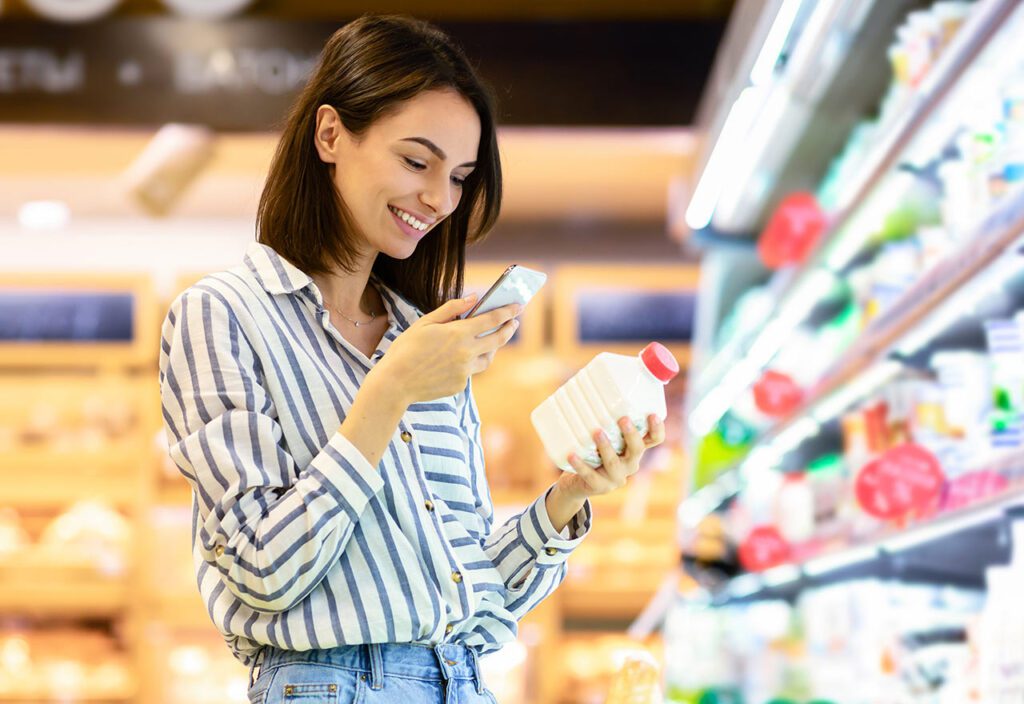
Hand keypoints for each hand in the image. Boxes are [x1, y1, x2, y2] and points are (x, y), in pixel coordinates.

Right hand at [374, 293, 519, 404]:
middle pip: (498, 339)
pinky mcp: (460, 385)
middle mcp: (466, 353)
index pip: (492, 319)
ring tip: (492, 340)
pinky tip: (460, 358)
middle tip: (514, 322)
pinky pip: (471, 372)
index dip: (507, 311)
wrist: (395, 383)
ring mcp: (465, 371)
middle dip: (509, 328)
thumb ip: (451, 309)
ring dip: (493, 348)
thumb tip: (473, 298)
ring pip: (488, 358)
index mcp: (458, 334)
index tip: (518, 306)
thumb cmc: (406, 349)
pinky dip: (470, 363)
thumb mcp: (425, 323)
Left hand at [558, 415, 666, 501]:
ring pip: (613, 463)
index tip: (652, 414)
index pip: (654, 440)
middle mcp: (629, 464)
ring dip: (606, 447)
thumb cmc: (594, 453)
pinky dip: (580, 464)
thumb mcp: (605, 438)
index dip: (657, 429)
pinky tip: (572, 454)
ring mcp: (615, 477)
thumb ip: (605, 419)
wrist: (578, 483)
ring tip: (597, 432)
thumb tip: (592, 380)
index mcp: (634, 450)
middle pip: (637, 450)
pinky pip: (589, 475)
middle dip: (631, 435)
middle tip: (623, 419)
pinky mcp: (599, 486)